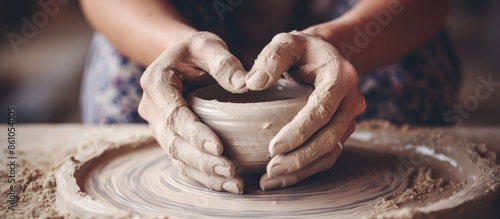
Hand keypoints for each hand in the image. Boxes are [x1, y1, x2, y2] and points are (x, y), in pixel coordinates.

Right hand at [138, 32, 246, 193]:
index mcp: (156, 83)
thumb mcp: (208, 45)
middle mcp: (151, 108)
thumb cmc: (196, 50)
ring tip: (233, 183)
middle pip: (173, 142)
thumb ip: (224, 62)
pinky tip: (225, 183)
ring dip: (204, 173)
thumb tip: (245, 85)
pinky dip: (202, 175)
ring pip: (176, 157)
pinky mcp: (169, 137)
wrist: (181, 58)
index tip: (219, 147)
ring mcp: (158, 125)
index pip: (174, 115)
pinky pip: (182, 161)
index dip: (194, 134)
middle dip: (202, 160)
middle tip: (230, 170)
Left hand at [246, 31, 365, 190]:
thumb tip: (252, 84)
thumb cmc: (302, 49)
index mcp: (341, 77)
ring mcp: (350, 117)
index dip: (298, 132)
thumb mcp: (286, 42)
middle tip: (271, 170)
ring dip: (303, 169)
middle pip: (329, 137)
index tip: (273, 149)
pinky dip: (308, 169)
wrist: (325, 54)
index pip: (320, 111)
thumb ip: (271, 58)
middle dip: (300, 158)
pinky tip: (284, 178)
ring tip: (271, 179)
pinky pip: (329, 155)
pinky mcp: (342, 130)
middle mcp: (352, 100)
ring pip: (331, 152)